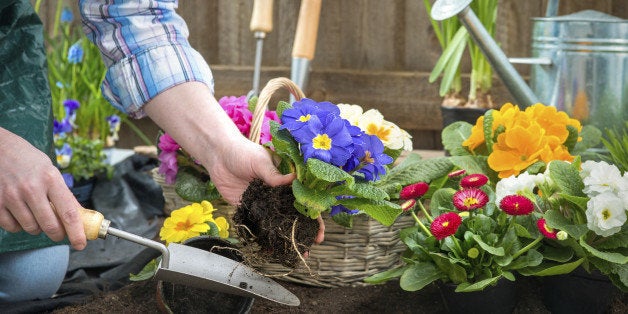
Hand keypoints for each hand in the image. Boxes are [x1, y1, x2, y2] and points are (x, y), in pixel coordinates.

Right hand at [0, 128, 86, 249]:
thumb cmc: (27, 159)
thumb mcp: (50, 171)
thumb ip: (63, 194)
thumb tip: (79, 216)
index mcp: (50, 178)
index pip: (69, 212)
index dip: (77, 232)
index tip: (81, 243)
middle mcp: (31, 188)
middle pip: (50, 226)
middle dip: (58, 234)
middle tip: (59, 233)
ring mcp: (12, 196)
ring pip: (31, 228)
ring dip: (37, 228)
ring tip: (35, 214)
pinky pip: (12, 227)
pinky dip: (18, 226)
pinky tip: (20, 213)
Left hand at [143, 82, 324, 242]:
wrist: (218, 156)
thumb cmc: (243, 152)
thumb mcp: (260, 161)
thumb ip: (274, 175)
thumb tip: (294, 179)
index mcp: (285, 180)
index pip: (303, 198)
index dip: (313, 214)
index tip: (320, 229)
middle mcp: (277, 194)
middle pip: (293, 214)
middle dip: (303, 231)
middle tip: (310, 246)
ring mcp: (263, 203)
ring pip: (277, 223)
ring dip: (285, 237)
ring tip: (293, 253)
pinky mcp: (248, 209)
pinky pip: (257, 225)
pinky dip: (263, 237)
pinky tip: (270, 250)